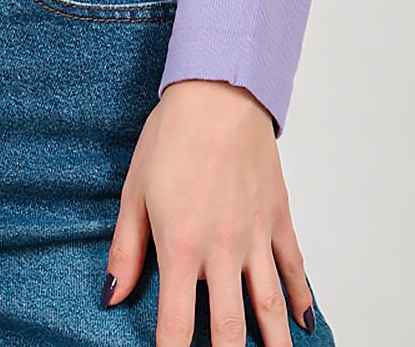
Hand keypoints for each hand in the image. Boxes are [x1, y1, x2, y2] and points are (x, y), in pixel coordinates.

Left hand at [103, 79, 317, 342]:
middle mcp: (222, 250)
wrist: (219, 92)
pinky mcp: (278, 219)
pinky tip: (302, 324)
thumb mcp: (134, 191)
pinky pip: (293, 269)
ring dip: (273, 346)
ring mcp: (255, 237)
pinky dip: (300, 299)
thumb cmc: (171, 135)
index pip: (176, 324)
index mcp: (181, 245)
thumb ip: (126, 249)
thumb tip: (112, 297)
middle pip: (229, 329)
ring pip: (269, 308)